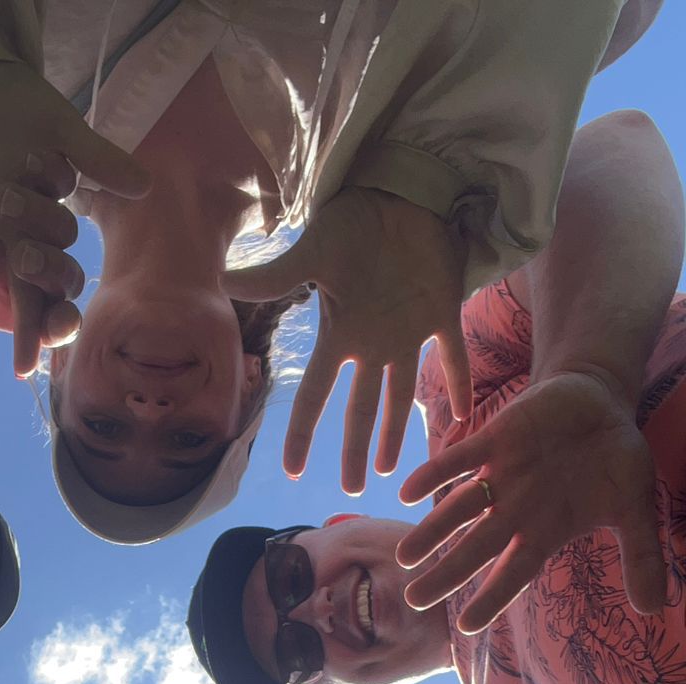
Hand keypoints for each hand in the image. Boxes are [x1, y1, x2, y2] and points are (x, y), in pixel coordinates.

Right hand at [222, 187, 470, 491]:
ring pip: (400, 395)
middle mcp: (371, 342)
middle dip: (356, 450)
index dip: (302, 434)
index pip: (314, 395)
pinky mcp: (442, 311)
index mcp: (340, 334)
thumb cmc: (353, 217)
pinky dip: (460, 383)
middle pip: (360, 410)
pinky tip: (466, 415)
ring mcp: (407, 330)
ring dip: (397, 432)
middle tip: (354, 489)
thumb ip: (276, 275)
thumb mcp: (313, 250)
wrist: (402, 188)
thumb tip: (223, 282)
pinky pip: (453, 356)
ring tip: (392, 469)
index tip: (294, 471)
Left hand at [397, 369, 662, 630]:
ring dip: (430, 532)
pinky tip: (407, 491)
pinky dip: (436, 473)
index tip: (466, 626)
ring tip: (404, 557)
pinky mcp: (496, 439)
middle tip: (413, 600)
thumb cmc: (614, 459)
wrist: (601, 400)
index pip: (513, 573)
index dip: (491, 598)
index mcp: (543, 531)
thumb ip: (641, 554)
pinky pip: (460, 460)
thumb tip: (655, 609)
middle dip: (445, 575)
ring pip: (458, 509)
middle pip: (474, 549)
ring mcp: (502, 475)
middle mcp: (515, 510)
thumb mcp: (635, 507)